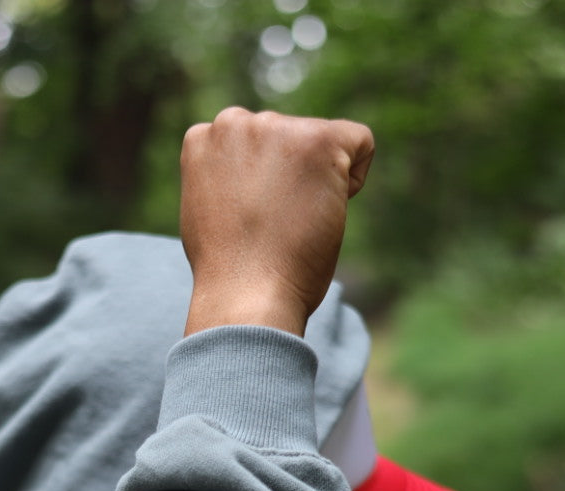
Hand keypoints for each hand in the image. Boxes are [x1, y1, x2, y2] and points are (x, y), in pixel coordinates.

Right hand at [180, 107, 373, 336]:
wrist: (246, 294)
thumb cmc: (230, 269)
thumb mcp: (211, 208)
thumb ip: (229, 175)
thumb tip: (259, 172)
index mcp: (204, 137)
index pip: (254, 144)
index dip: (262, 185)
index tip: (252, 220)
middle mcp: (234, 122)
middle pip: (288, 140)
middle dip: (290, 178)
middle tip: (273, 226)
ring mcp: (275, 128)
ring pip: (321, 143)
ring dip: (318, 181)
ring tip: (292, 222)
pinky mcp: (316, 140)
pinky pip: (360, 141)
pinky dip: (354, 179)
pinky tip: (325, 210)